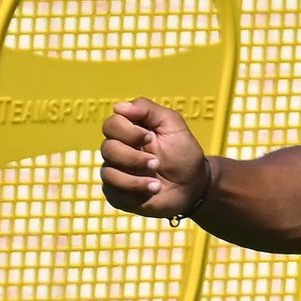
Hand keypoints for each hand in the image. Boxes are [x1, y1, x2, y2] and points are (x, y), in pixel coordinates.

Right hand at [99, 97, 209, 219]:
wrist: (193, 184)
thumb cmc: (183, 152)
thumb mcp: (172, 124)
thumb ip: (148, 110)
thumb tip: (118, 107)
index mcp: (129, 131)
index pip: (111, 125)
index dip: (127, 131)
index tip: (149, 137)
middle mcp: (118, 151)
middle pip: (107, 148)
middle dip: (133, 157)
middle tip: (156, 163)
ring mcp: (116, 172)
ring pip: (107, 173)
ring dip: (134, 179)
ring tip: (156, 184)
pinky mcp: (117, 193)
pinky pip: (112, 193)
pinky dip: (134, 193)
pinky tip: (150, 192)